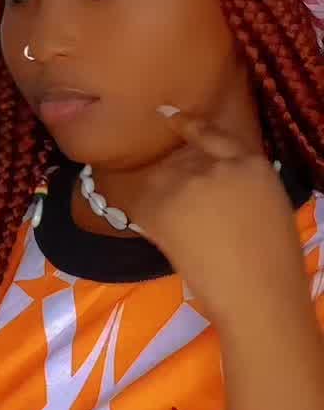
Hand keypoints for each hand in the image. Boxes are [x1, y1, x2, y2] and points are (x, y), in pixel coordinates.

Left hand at [122, 110, 309, 330]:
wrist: (257, 295)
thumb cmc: (270, 264)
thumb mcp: (268, 206)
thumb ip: (239, 182)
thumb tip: (210, 182)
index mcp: (253, 163)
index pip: (214, 135)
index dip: (189, 126)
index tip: (168, 114)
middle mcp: (218, 164)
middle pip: (181, 158)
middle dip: (176, 179)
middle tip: (183, 214)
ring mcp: (188, 182)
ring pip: (158, 177)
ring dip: (158, 196)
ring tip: (173, 226)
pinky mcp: (162, 205)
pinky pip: (140, 201)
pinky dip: (141, 214)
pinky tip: (151, 229)